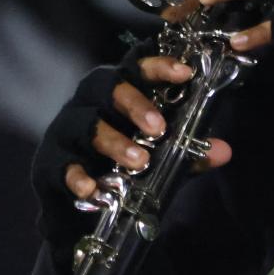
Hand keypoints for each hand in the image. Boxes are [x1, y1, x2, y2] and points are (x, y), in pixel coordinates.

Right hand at [30, 40, 230, 260]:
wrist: (83, 210)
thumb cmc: (124, 166)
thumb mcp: (162, 159)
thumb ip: (189, 152)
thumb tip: (224, 151)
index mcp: (119, 91)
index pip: (136, 66)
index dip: (158, 65)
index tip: (185, 73)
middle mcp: (89, 102)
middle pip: (106, 84)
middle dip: (134, 102)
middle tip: (159, 127)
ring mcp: (66, 130)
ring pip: (86, 123)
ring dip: (115, 141)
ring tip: (140, 161)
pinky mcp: (49, 162)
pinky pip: (61, 164)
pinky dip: (78, 176)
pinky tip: (93, 190)